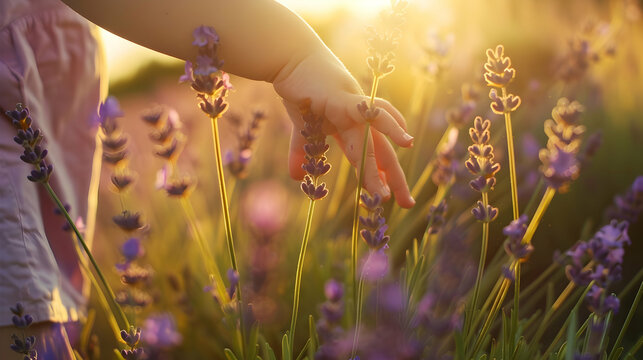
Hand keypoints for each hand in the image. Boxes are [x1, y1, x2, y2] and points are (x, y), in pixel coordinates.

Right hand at [273, 49, 414, 207]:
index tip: (387, 197)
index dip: (378, 176)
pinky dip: (390, 125)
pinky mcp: (345, 100)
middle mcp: (359, 122)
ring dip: (382, 169)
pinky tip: (405, 139)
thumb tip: (296, 178)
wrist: (291, 59)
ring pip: (374, 144)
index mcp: (350, 129)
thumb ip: (301, 152)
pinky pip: (371, 115)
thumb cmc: (300, 89)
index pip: (369, 156)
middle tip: (406, 203)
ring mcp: (355, 112)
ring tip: (387, 194)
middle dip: (394, 179)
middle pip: (382, 153)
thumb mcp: (302, 128)